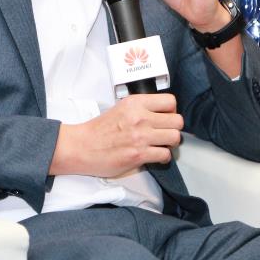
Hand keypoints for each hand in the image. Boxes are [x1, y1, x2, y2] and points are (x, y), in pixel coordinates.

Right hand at [50, 93, 182, 177]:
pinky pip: (165, 155)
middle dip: (173, 128)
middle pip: (177, 120)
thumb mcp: (121, 108)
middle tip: (165, 133)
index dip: (172, 111)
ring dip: (170, 143)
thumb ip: (140, 109)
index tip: (166, 116)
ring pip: (175, 138)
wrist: (82, 146)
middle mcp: (140, 117)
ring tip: (161, 144)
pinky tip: (154, 155)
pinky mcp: (139, 154)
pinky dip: (163, 157)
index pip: (170, 101)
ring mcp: (140, 136)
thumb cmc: (99, 130)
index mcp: (135, 103)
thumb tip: (160, 114)